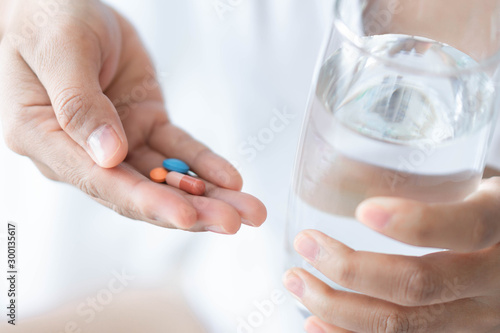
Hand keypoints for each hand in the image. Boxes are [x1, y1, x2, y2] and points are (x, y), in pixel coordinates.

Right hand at [0, 0, 265, 231]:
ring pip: (166, 176)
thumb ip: (78, 104)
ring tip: (247, 211)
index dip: (146, 201)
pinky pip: (178, 148)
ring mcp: (119, 140)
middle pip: (140, 190)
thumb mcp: (58, 51)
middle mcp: (83, 151)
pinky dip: (204, 164)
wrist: (63, 5)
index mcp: (46, 138)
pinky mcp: (145, 124)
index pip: (100, 182)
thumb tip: (110, 155)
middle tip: (233, 222)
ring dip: (208, 195)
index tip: (184, 216)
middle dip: (189, 209)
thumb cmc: (47, 20)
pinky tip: (231, 179)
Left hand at [284, 175, 499, 331]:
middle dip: (351, 269)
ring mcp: (477, 317)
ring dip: (339, 307)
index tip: (363, 211)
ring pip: (403, 324)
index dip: (416, 222)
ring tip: (297, 281)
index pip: (468, 228)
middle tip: (306, 244)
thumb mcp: (471, 186)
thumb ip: (429, 184)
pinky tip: (316, 322)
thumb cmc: (484, 213)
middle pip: (420, 285)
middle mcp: (495, 279)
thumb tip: (349, 167)